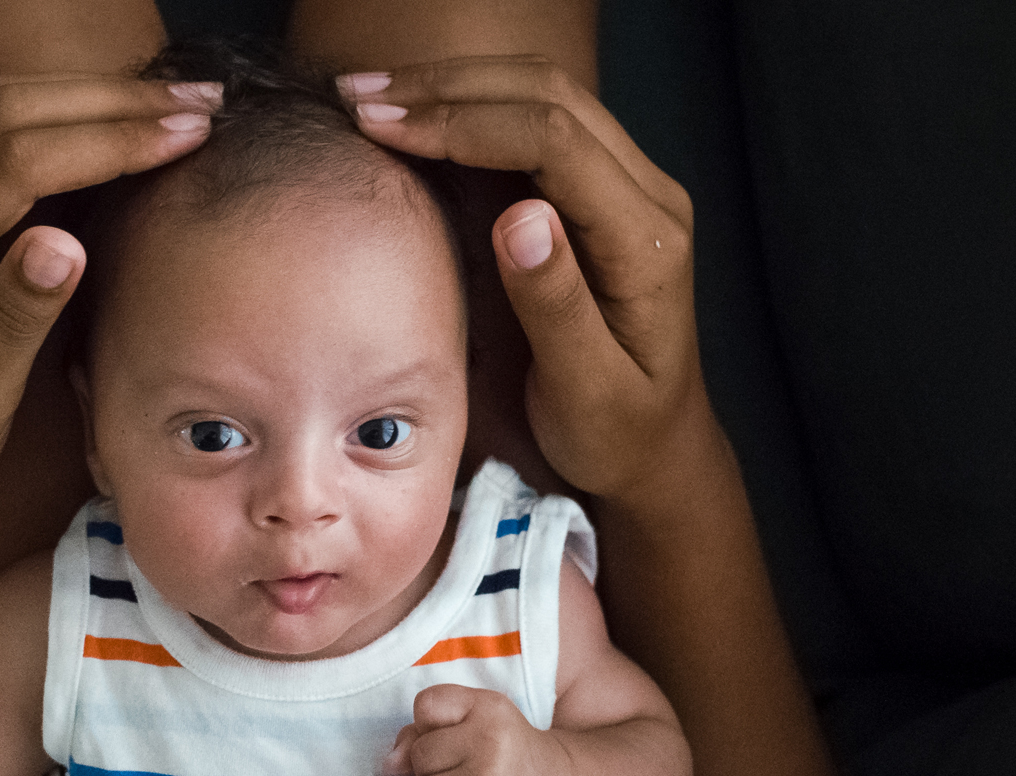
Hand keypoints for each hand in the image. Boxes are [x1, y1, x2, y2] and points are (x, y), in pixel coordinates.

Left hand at [0, 74, 221, 531]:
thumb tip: (67, 241)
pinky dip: (52, 114)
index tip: (183, 136)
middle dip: (105, 101)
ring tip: (171, 100)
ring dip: (84, 96)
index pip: (9, 167)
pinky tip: (110, 116)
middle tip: (199, 102)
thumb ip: (13, 323)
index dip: (102, 141)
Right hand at [345, 58, 706, 498]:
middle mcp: (648, 197)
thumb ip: (556, 305)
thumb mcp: (585, 390)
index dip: (465, 123)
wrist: (656, 449)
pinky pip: (536, 124)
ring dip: (454, 87)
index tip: (387, 128)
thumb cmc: (618, 433)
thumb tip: (519, 217)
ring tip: (370, 96)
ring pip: (541, 94)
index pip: (554, 140)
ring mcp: (627, 187)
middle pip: (548, 95)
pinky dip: (470, 109)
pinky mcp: (598, 194)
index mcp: (646, 241)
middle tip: (359, 97)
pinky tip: (412, 117)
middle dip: (448, 87)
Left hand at [392, 684, 563, 775]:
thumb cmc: (507, 755)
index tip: (458, 737)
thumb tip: (390, 763)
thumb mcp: (476, 724)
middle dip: (434, 770)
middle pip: (419, 756)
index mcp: (488, 707)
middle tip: (468, 773)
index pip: (426, 705)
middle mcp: (489, 741)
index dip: (431, 727)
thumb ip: (425, 730)